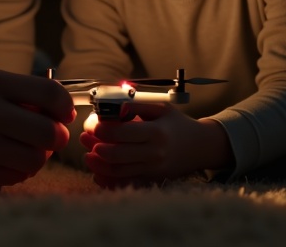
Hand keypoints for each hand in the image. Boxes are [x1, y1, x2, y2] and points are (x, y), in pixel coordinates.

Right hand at [0, 70, 75, 188]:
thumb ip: (29, 93)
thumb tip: (67, 112)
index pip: (51, 94)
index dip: (66, 108)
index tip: (64, 115)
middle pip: (49, 133)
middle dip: (56, 138)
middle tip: (50, 137)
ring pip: (36, 160)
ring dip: (38, 157)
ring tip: (25, 148)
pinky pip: (17, 177)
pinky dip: (19, 171)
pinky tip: (6, 159)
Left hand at [80, 103, 230, 187]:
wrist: (201, 146)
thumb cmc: (177, 124)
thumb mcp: (160, 108)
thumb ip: (135, 104)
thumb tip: (111, 104)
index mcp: (156, 132)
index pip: (122, 133)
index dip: (102, 129)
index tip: (93, 124)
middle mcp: (154, 153)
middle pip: (116, 155)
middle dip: (95, 147)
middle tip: (84, 139)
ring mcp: (153, 169)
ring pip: (117, 171)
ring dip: (97, 164)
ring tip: (87, 154)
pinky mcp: (152, 180)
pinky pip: (125, 183)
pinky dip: (108, 179)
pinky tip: (97, 171)